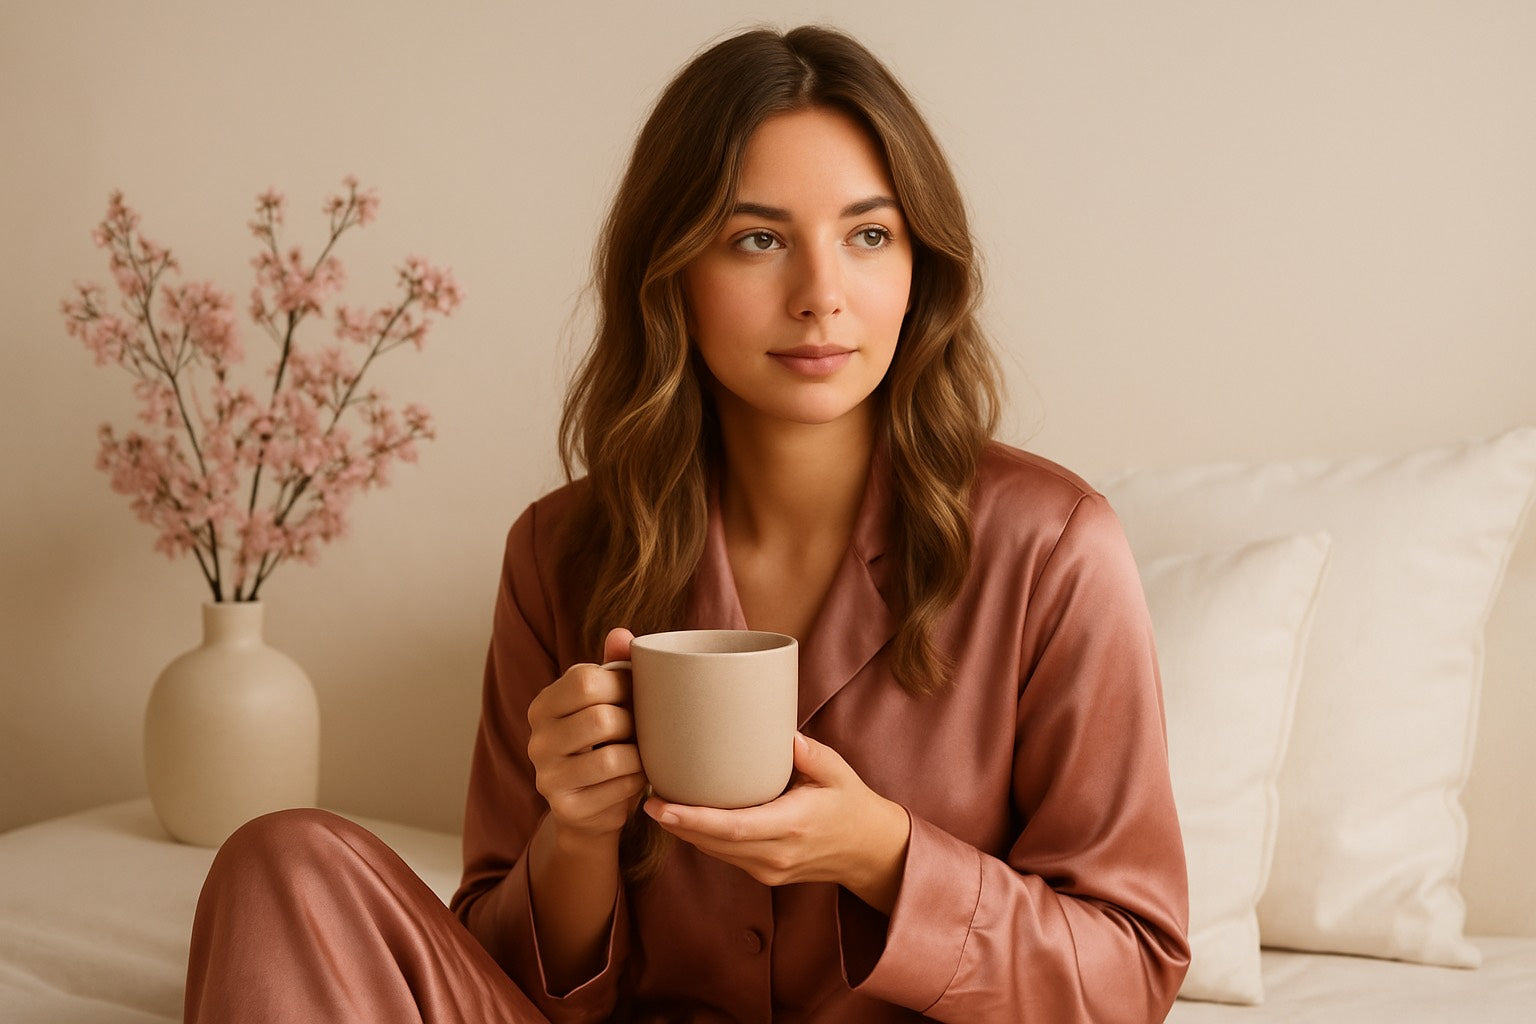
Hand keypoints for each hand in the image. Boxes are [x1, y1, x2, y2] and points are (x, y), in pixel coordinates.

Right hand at [526, 627, 646, 845]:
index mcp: (544, 705)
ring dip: (639, 755)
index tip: (639, 693)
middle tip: (643, 728)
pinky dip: (638, 781)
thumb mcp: (606, 702)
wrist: (591, 808)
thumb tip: (621, 633)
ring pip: (612, 757)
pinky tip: (636, 778)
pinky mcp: (567, 808)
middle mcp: (537, 740)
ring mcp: (547, 777)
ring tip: (642, 752)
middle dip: (634, 722)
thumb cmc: (605, 743)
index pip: (585, 680)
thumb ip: (614, 666)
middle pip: (601, 719)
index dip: (624, 684)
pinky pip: (618, 788)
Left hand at [643, 733, 910, 912]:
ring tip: (659, 803)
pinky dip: (704, 838)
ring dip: (686, 831)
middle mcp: (777, 853)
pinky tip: (686, 818)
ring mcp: (770, 868)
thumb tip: (780, 732)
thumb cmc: (852, 804)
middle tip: (647, 797)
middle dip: (677, 823)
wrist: (870, 851)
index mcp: (792, 825)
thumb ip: (809, 753)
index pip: (733, 827)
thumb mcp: (837, 771)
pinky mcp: (765, 873)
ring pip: (715, 852)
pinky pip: (726, 856)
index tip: (661, 805)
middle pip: (714, 843)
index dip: (692, 819)